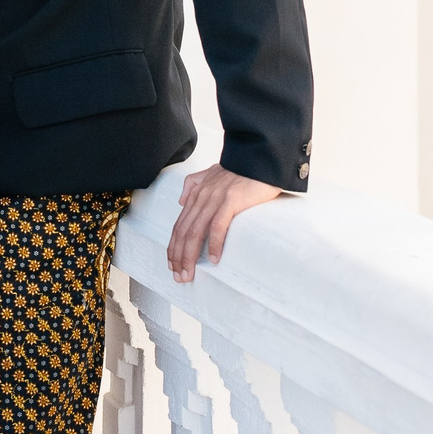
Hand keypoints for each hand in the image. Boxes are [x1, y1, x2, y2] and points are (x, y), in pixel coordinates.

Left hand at [167, 164, 282, 281]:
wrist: (259, 156)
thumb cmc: (240, 169)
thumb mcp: (212, 173)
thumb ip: (194, 184)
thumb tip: (181, 201)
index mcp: (196, 193)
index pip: (179, 225)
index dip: (173, 247)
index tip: (172, 265)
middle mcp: (201, 196)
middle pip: (184, 232)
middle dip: (178, 257)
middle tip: (179, 277)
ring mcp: (215, 198)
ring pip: (196, 232)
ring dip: (190, 256)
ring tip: (190, 274)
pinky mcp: (231, 200)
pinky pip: (218, 226)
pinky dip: (214, 244)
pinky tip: (214, 259)